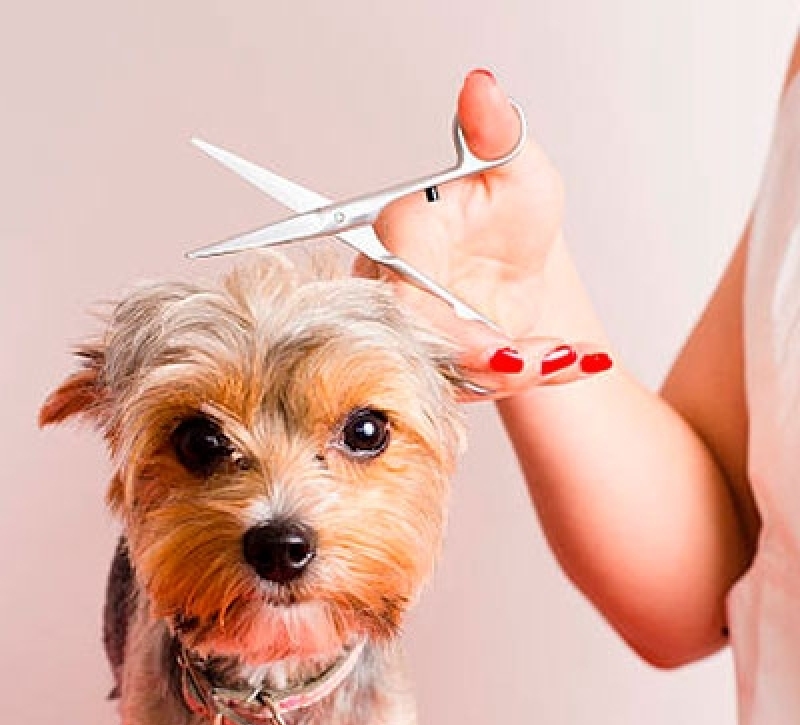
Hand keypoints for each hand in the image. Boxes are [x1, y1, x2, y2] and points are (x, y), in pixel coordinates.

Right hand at [354, 70, 610, 399]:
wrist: (521, 256)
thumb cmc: (509, 211)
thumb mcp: (516, 167)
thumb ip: (497, 132)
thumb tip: (482, 87)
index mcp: (403, 238)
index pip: (402, 291)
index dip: (445, 326)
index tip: (499, 348)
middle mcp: (399, 291)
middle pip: (423, 345)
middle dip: (485, 362)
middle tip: (544, 360)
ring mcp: (421, 332)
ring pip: (452, 373)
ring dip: (516, 373)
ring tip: (569, 356)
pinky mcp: (447, 362)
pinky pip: (482, 383)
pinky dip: (534, 377)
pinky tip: (577, 361)